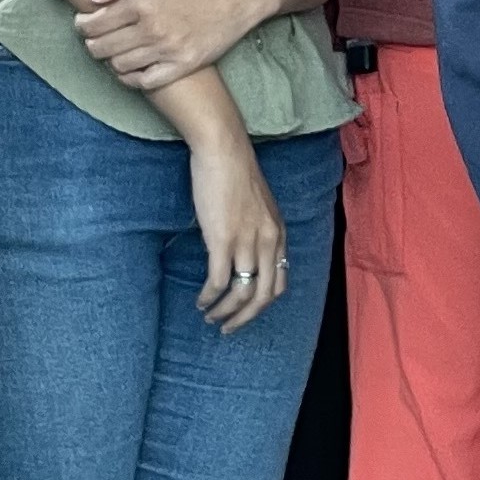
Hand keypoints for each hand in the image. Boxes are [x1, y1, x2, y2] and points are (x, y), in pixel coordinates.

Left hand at [78, 0, 267, 91]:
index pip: (97, 24)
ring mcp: (168, 51)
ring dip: (109, 60)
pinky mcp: (182, 66)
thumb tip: (93, 0)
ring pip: (120, 66)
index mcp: (143, 5)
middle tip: (93, 40)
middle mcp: (153, 30)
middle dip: (91, 44)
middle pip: (103, 47)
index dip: (83, 25)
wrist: (235, 0)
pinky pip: (145, 82)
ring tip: (111, 52)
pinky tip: (128, 69)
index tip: (82, 24)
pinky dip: (129, 79)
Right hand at [186, 125, 287, 331]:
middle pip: (264, 296)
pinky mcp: (223, 239)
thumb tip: (241, 253)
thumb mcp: (257, 207)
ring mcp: (247, 242)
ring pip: (242, 293)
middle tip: (227, 328)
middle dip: (245, 318)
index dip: (261, 305)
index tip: (244, 312)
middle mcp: (268, 242)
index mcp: (278, 235)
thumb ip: (255, 231)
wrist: (224, 151)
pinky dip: (209, 297)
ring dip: (225, 312)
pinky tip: (200, 302)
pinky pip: (219, 281)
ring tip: (210, 317)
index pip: (278, 282)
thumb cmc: (235, 174)